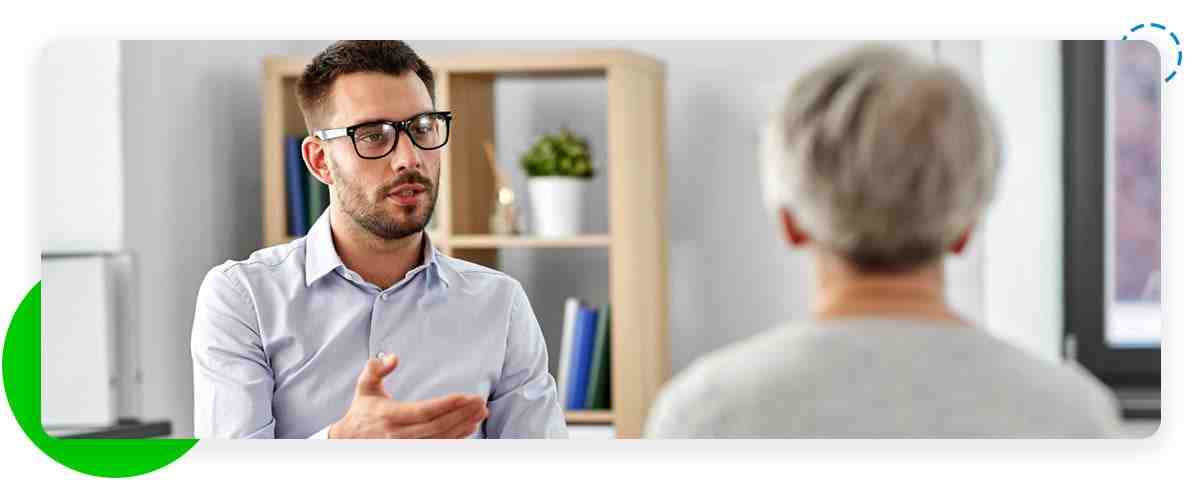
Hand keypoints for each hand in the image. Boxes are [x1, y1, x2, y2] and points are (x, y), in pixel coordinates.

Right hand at [329, 354, 487, 438]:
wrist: (350, 440)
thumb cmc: (362, 410)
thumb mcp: (364, 385)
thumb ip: (376, 368)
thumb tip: (393, 357)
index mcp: (388, 415)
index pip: (421, 411)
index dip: (445, 405)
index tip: (464, 396)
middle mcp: (398, 434)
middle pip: (436, 426)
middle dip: (461, 414)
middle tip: (480, 402)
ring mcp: (406, 446)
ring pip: (440, 439)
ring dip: (463, 426)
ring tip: (481, 412)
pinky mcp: (412, 452)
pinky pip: (438, 446)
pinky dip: (456, 438)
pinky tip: (470, 427)